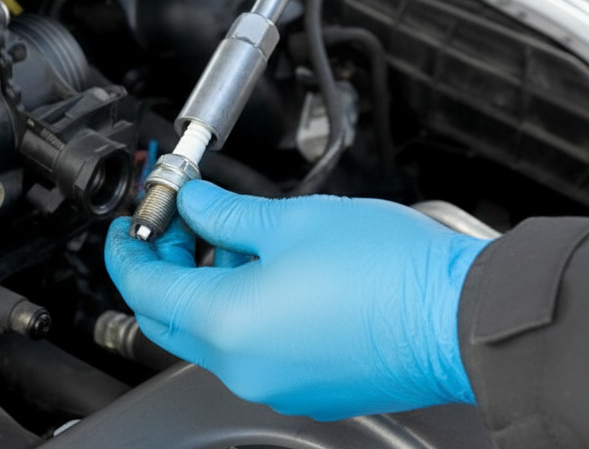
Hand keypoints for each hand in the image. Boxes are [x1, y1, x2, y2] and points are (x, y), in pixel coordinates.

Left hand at [105, 181, 490, 420]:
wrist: (460, 315)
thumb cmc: (388, 270)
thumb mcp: (292, 220)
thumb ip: (226, 213)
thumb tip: (193, 202)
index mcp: (228, 325)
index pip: (144, 289)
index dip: (128, 249)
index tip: (131, 221)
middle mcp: (244, 367)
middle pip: (171, 318)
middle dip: (164, 267)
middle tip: (179, 220)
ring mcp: (278, 383)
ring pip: (214, 334)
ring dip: (206, 286)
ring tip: (233, 235)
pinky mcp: (309, 386)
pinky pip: (253, 349)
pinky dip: (242, 310)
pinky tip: (268, 271)